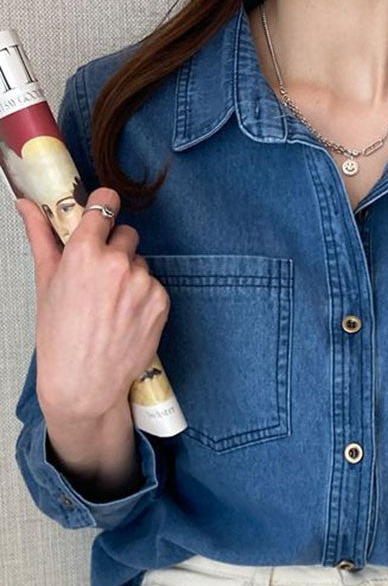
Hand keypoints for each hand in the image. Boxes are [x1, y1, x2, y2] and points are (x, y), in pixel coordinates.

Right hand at [16, 187, 169, 421]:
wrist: (86, 381)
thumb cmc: (60, 335)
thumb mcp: (45, 282)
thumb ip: (42, 237)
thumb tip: (27, 205)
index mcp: (85, 252)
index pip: (105, 205)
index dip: (104, 208)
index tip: (102, 213)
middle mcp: (119, 263)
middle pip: (127, 234)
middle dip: (115, 248)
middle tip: (99, 276)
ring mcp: (144, 283)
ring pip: (141, 262)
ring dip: (130, 275)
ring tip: (110, 304)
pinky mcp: (162, 301)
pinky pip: (154, 285)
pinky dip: (143, 295)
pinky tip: (125, 315)